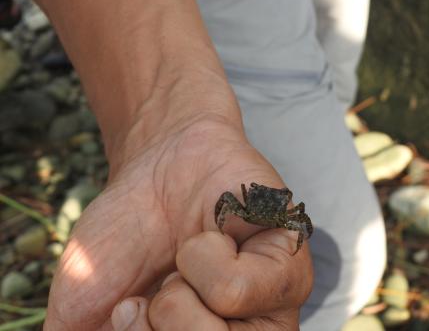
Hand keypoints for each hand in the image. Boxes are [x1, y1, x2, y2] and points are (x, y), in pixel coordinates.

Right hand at [44, 116, 312, 329]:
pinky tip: (218, 237)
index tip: (131, 306)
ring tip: (191, 258)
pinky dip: (204, 257)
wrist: (156, 165)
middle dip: (159, 320)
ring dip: (177, 291)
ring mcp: (273, 312)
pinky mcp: (290, 267)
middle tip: (166, 280)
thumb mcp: (86, 309)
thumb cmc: (124, 237)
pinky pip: (234, 290)